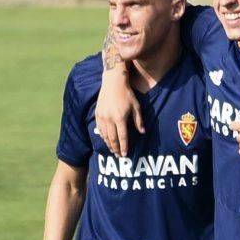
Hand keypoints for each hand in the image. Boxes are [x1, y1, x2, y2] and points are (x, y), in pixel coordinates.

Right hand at [96, 38, 143, 156]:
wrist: (113, 82)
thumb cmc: (127, 94)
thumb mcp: (136, 107)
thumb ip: (139, 121)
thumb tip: (142, 132)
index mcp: (120, 118)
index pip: (122, 137)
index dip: (124, 147)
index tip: (125, 155)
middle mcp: (110, 119)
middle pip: (112, 139)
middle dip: (115, 149)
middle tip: (118, 156)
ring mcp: (102, 116)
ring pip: (104, 135)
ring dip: (108, 144)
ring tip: (112, 150)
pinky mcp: (97, 113)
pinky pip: (99, 128)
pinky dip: (102, 136)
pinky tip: (105, 140)